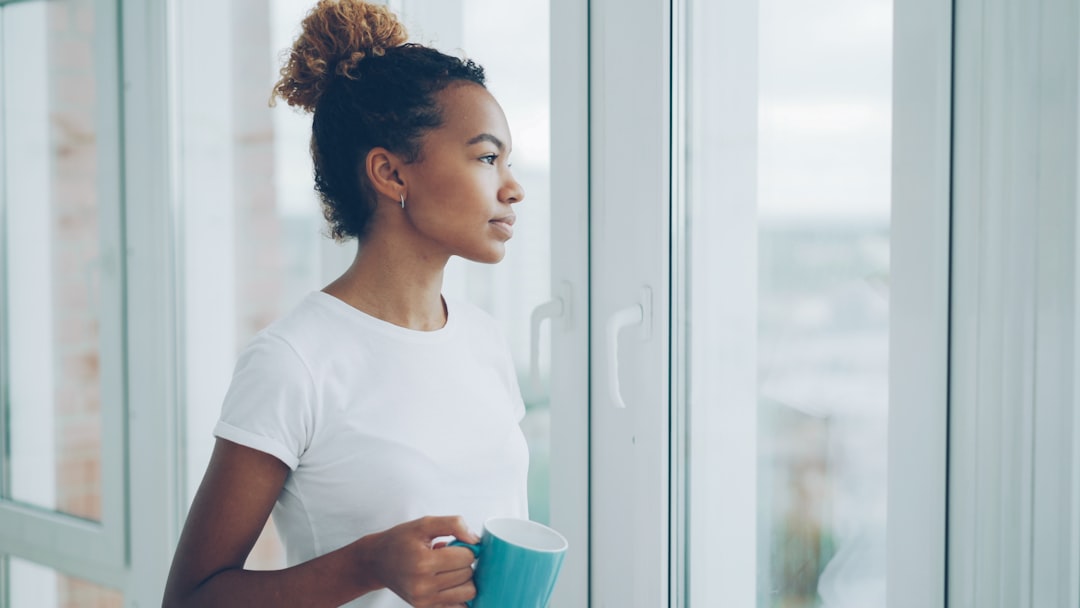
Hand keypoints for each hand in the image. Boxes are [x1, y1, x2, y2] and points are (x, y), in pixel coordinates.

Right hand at [363, 515, 479, 607]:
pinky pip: (459, 607)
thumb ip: (453, 524)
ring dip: (464, 579)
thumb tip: (476, 540)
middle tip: (449, 557)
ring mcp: (424, 601)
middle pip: (468, 574)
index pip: (466, 557)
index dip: (466, 548)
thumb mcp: (424, 524)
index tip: (455, 545)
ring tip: (449, 570)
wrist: (377, 561)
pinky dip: (459, 595)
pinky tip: (450, 584)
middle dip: (463, 563)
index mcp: (423, 562)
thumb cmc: (400, 541)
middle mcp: (423, 585)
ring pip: (468, 592)